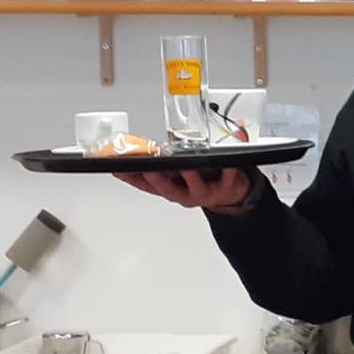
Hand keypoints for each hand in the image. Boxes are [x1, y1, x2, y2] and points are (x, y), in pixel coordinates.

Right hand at [114, 168, 254, 212]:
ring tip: (184, 165)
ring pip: (196, 186)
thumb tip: (130, 158)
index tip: (120, 169)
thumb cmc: (202, 183)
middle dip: (157, 179)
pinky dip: (228, 169)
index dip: (132, 179)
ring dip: (189, 175)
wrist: (233, 195)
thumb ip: (155, 171)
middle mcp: (187, 195)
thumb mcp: (175, 179)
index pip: (146, 186)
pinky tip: (227, 163)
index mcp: (172, 191)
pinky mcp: (227, 186)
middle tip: (148, 169)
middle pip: (169, 190)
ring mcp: (207, 192)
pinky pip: (228, 176)